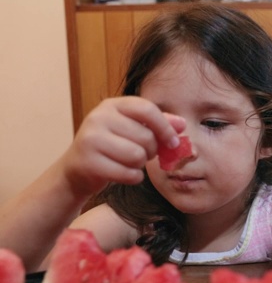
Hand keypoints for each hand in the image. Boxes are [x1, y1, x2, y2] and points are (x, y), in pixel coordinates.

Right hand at [59, 97, 184, 196]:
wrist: (77, 169)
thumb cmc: (112, 147)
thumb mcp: (133, 129)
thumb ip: (158, 124)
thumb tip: (182, 124)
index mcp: (112, 105)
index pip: (147, 109)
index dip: (165, 127)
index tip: (173, 142)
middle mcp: (98, 117)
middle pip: (146, 137)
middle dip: (151, 151)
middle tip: (142, 154)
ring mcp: (91, 139)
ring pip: (137, 156)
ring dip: (140, 165)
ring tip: (129, 162)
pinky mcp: (88, 162)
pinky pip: (128, 174)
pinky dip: (133, 177)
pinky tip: (124, 174)